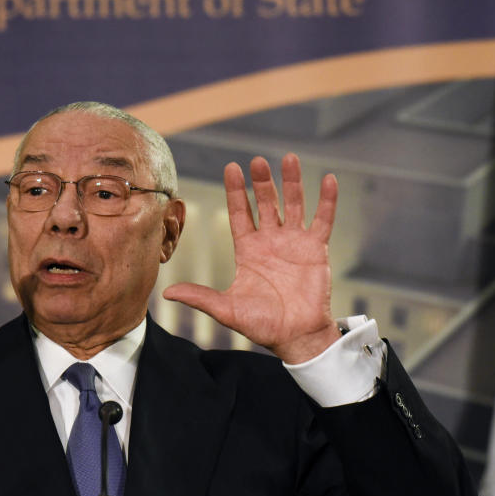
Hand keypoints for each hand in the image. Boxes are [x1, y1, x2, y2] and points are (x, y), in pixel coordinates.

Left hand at [163, 154, 339, 362]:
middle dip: (261, 182)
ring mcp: (294, 242)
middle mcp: (271, 241)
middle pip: (266, 203)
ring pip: (293, 204)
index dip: (236, 191)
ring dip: (292, 182)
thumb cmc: (262, 325)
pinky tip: (327, 179)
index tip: (231, 167)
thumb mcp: (226, 309)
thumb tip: (167, 292)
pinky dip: (326, 201)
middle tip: (257, 161)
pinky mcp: (316, 249)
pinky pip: (323, 220)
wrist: (296, 337)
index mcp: (248, 250)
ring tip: (288, 158)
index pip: (240, 213)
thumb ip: (200, 297)